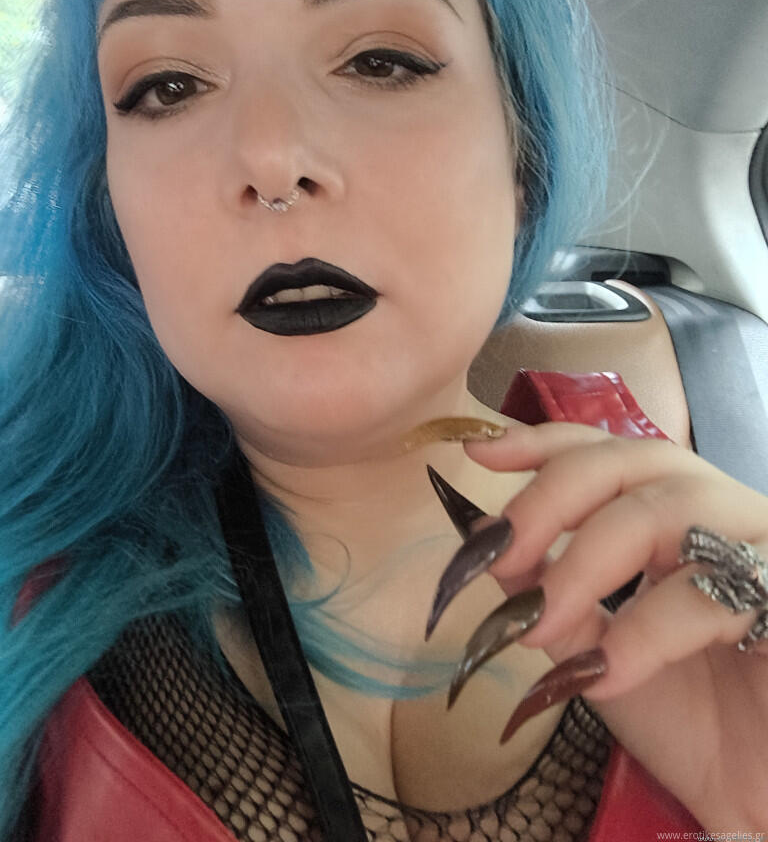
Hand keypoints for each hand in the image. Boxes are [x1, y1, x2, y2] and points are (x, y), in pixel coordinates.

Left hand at [428, 421, 767, 828]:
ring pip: (668, 508)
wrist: (763, 797)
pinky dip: (646, 630)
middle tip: (497, 554)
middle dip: (552, 499)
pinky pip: (712, 594)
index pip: (610, 451)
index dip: (544, 443)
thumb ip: (550, 591)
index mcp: (679, 512)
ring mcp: (764, 546)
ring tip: (538, 623)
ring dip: (586, 562)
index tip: (479, 455)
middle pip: (633, 461)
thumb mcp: (597, 647)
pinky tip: (604, 673)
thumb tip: (486, 541)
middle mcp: (724, 512)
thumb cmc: (690, 718)